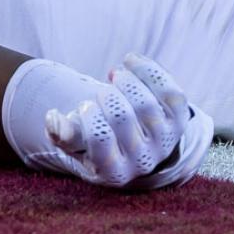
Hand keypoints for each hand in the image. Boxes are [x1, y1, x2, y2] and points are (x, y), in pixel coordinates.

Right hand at [43, 53, 209, 189]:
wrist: (133, 144)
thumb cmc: (96, 141)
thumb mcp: (76, 143)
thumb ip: (62, 134)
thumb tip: (53, 118)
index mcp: (114, 172)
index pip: (100, 139)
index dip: (89, 115)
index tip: (85, 106)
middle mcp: (143, 161)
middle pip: (123, 117)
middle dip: (107, 96)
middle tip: (101, 93)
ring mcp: (164, 142)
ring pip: (147, 104)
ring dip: (127, 81)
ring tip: (115, 75)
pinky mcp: (179, 122)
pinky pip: (171, 92)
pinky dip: (149, 70)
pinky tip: (130, 61)